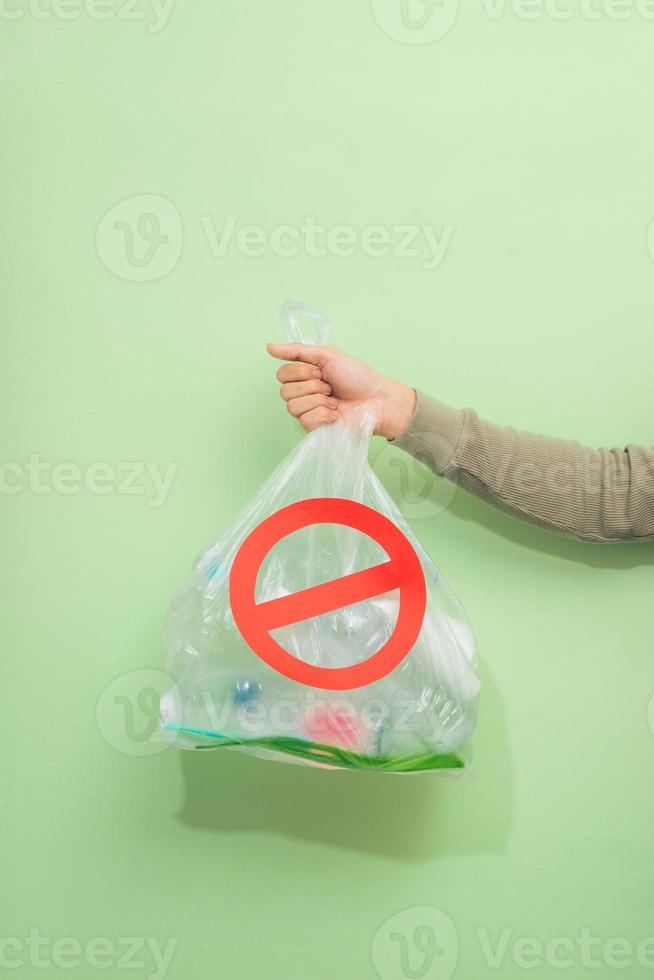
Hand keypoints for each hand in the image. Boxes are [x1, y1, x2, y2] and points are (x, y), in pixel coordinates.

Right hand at [266, 341, 415, 439]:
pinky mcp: (316, 429)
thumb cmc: (358, 377)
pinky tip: (336, 414)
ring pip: (293, 407)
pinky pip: (305, 421)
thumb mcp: (328, 355)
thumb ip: (298, 351)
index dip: (301, 372)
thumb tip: (269, 347)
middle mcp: (303, 395)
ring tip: (335, 401)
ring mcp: (308, 413)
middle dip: (312, 386)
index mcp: (304, 377)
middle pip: (285, 391)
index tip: (321, 372)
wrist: (377, 400)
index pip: (282, 374)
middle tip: (330, 387)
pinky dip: (323, 415)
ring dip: (318, 400)